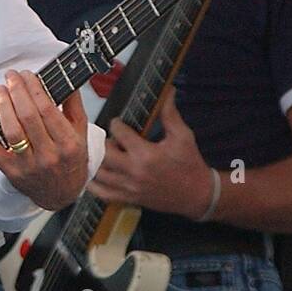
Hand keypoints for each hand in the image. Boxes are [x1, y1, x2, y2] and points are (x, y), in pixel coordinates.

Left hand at [0, 70, 89, 210]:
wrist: (61, 194)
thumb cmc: (70, 160)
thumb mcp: (80, 133)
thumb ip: (74, 105)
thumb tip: (68, 79)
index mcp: (68, 144)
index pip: (47, 109)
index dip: (34, 88)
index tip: (27, 75)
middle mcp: (49, 155)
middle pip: (28, 117)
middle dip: (17, 91)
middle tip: (11, 76)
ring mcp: (28, 165)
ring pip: (11, 131)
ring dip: (3, 106)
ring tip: (0, 90)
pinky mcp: (11, 172)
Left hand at [87, 87, 213, 218]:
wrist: (197, 194)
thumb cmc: (190, 164)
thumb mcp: (183, 136)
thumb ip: (170, 114)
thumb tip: (167, 92)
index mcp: (146, 154)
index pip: (119, 134)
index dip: (116, 124)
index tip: (118, 122)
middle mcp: (133, 171)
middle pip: (104, 153)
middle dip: (104, 142)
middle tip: (109, 138)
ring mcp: (129, 187)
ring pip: (99, 173)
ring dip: (97, 161)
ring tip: (101, 153)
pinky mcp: (128, 198)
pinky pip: (102, 194)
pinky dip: (94, 185)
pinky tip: (94, 175)